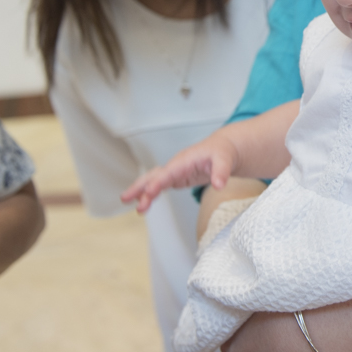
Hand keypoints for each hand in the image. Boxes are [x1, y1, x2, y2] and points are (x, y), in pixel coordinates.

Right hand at [121, 129, 238, 211]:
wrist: (223, 148)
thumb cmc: (222, 153)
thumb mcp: (225, 160)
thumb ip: (221, 172)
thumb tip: (219, 185)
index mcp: (186, 160)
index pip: (169, 172)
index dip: (158, 182)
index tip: (148, 193)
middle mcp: (177, 165)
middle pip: (155, 175)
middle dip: (141, 187)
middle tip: (128, 200)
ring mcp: (175, 171)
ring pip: (153, 180)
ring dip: (140, 191)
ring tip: (127, 202)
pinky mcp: (176, 177)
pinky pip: (159, 185)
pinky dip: (149, 193)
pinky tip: (142, 202)